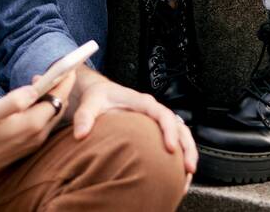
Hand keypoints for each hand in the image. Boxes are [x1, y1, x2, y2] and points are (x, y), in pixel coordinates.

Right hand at [0, 73, 74, 183]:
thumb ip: (14, 100)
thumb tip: (35, 88)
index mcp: (32, 124)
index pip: (59, 97)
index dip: (66, 80)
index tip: (70, 64)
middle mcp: (37, 136)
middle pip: (59, 106)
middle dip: (58, 88)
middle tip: (46, 73)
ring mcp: (32, 144)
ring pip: (51, 116)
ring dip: (49, 99)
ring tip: (36, 85)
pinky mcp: (25, 148)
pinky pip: (43, 125)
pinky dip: (42, 110)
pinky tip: (29, 104)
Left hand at [69, 69, 196, 178]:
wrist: (100, 94)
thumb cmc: (98, 97)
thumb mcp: (90, 103)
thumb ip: (84, 116)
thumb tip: (81, 134)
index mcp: (142, 102)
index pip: (162, 114)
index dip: (169, 130)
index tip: (171, 148)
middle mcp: (153, 110)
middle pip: (179, 125)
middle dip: (187, 146)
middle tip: (189, 168)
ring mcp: (156, 121)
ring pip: (181, 134)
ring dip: (187, 153)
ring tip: (188, 175)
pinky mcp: (154, 131)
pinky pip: (173, 141)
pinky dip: (179, 157)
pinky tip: (178, 174)